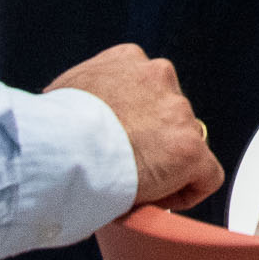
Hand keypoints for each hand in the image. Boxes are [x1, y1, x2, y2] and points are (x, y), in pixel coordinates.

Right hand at [47, 43, 224, 212]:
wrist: (61, 148)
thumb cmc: (52, 128)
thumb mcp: (65, 93)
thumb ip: (85, 96)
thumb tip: (77, 118)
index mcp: (128, 59)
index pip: (148, 86)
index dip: (138, 120)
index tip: (121, 142)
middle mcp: (158, 76)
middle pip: (169, 113)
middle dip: (153, 139)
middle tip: (126, 165)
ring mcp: (178, 112)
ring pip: (185, 142)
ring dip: (166, 163)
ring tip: (135, 184)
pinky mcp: (190, 148)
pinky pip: (206, 175)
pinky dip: (187, 191)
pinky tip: (160, 200)